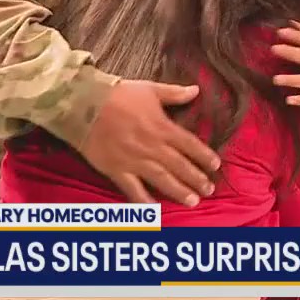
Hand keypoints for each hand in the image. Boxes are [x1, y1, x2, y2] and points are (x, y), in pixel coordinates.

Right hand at [78, 80, 220, 205]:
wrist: (83, 104)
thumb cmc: (118, 95)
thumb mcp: (150, 89)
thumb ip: (174, 93)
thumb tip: (196, 90)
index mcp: (162, 127)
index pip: (190, 144)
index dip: (204, 156)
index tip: (216, 166)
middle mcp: (152, 147)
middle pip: (180, 166)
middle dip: (197, 178)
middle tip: (210, 190)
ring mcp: (135, 161)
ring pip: (162, 180)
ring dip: (179, 191)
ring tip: (193, 201)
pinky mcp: (117, 170)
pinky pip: (133, 190)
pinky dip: (143, 201)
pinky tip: (154, 210)